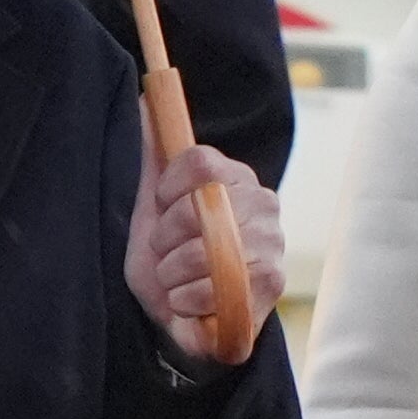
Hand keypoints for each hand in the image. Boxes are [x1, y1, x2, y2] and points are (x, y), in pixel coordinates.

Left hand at [130, 143, 287, 361]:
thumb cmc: (166, 259)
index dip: (168, 189)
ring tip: (176, 281)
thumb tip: (144, 98)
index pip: (199, 161)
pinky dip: (189, 299)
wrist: (180, 319)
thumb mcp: (150, 206)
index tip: (160, 208)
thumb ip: (153, 155)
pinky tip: (190, 302)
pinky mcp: (273, 280)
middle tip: (166, 255)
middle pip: (197, 205)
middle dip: (165, 240)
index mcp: (234, 176)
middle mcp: (262, 202)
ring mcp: (272, 241)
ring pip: (204, 249)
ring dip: (173, 274)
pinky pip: (218, 283)